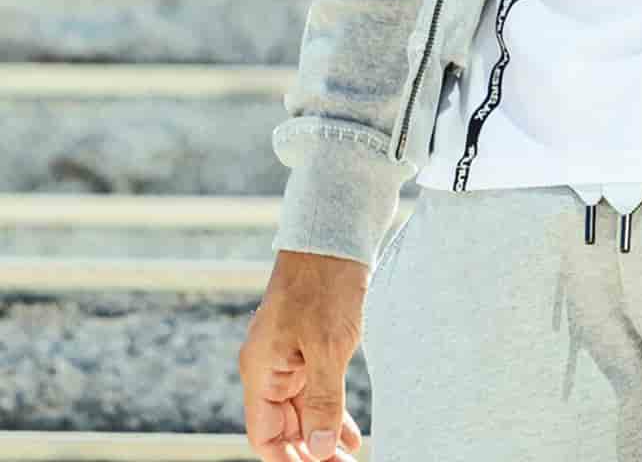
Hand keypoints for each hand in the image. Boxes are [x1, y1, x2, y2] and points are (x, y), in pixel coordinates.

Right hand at [239, 249, 368, 460]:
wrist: (335, 233)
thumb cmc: (326, 285)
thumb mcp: (328, 346)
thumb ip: (322, 399)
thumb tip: (317, 449)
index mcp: (262, 370)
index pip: (265, 435)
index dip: (288, 459)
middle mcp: (270, 366)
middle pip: (284, 427)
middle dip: (309, 452)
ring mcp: (289, 355)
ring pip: (302, 410)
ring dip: (323, 435)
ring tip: (348, 458)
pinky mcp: (310, 343)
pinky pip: (316, 389)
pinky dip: (331, 411)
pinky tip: (349, 434)